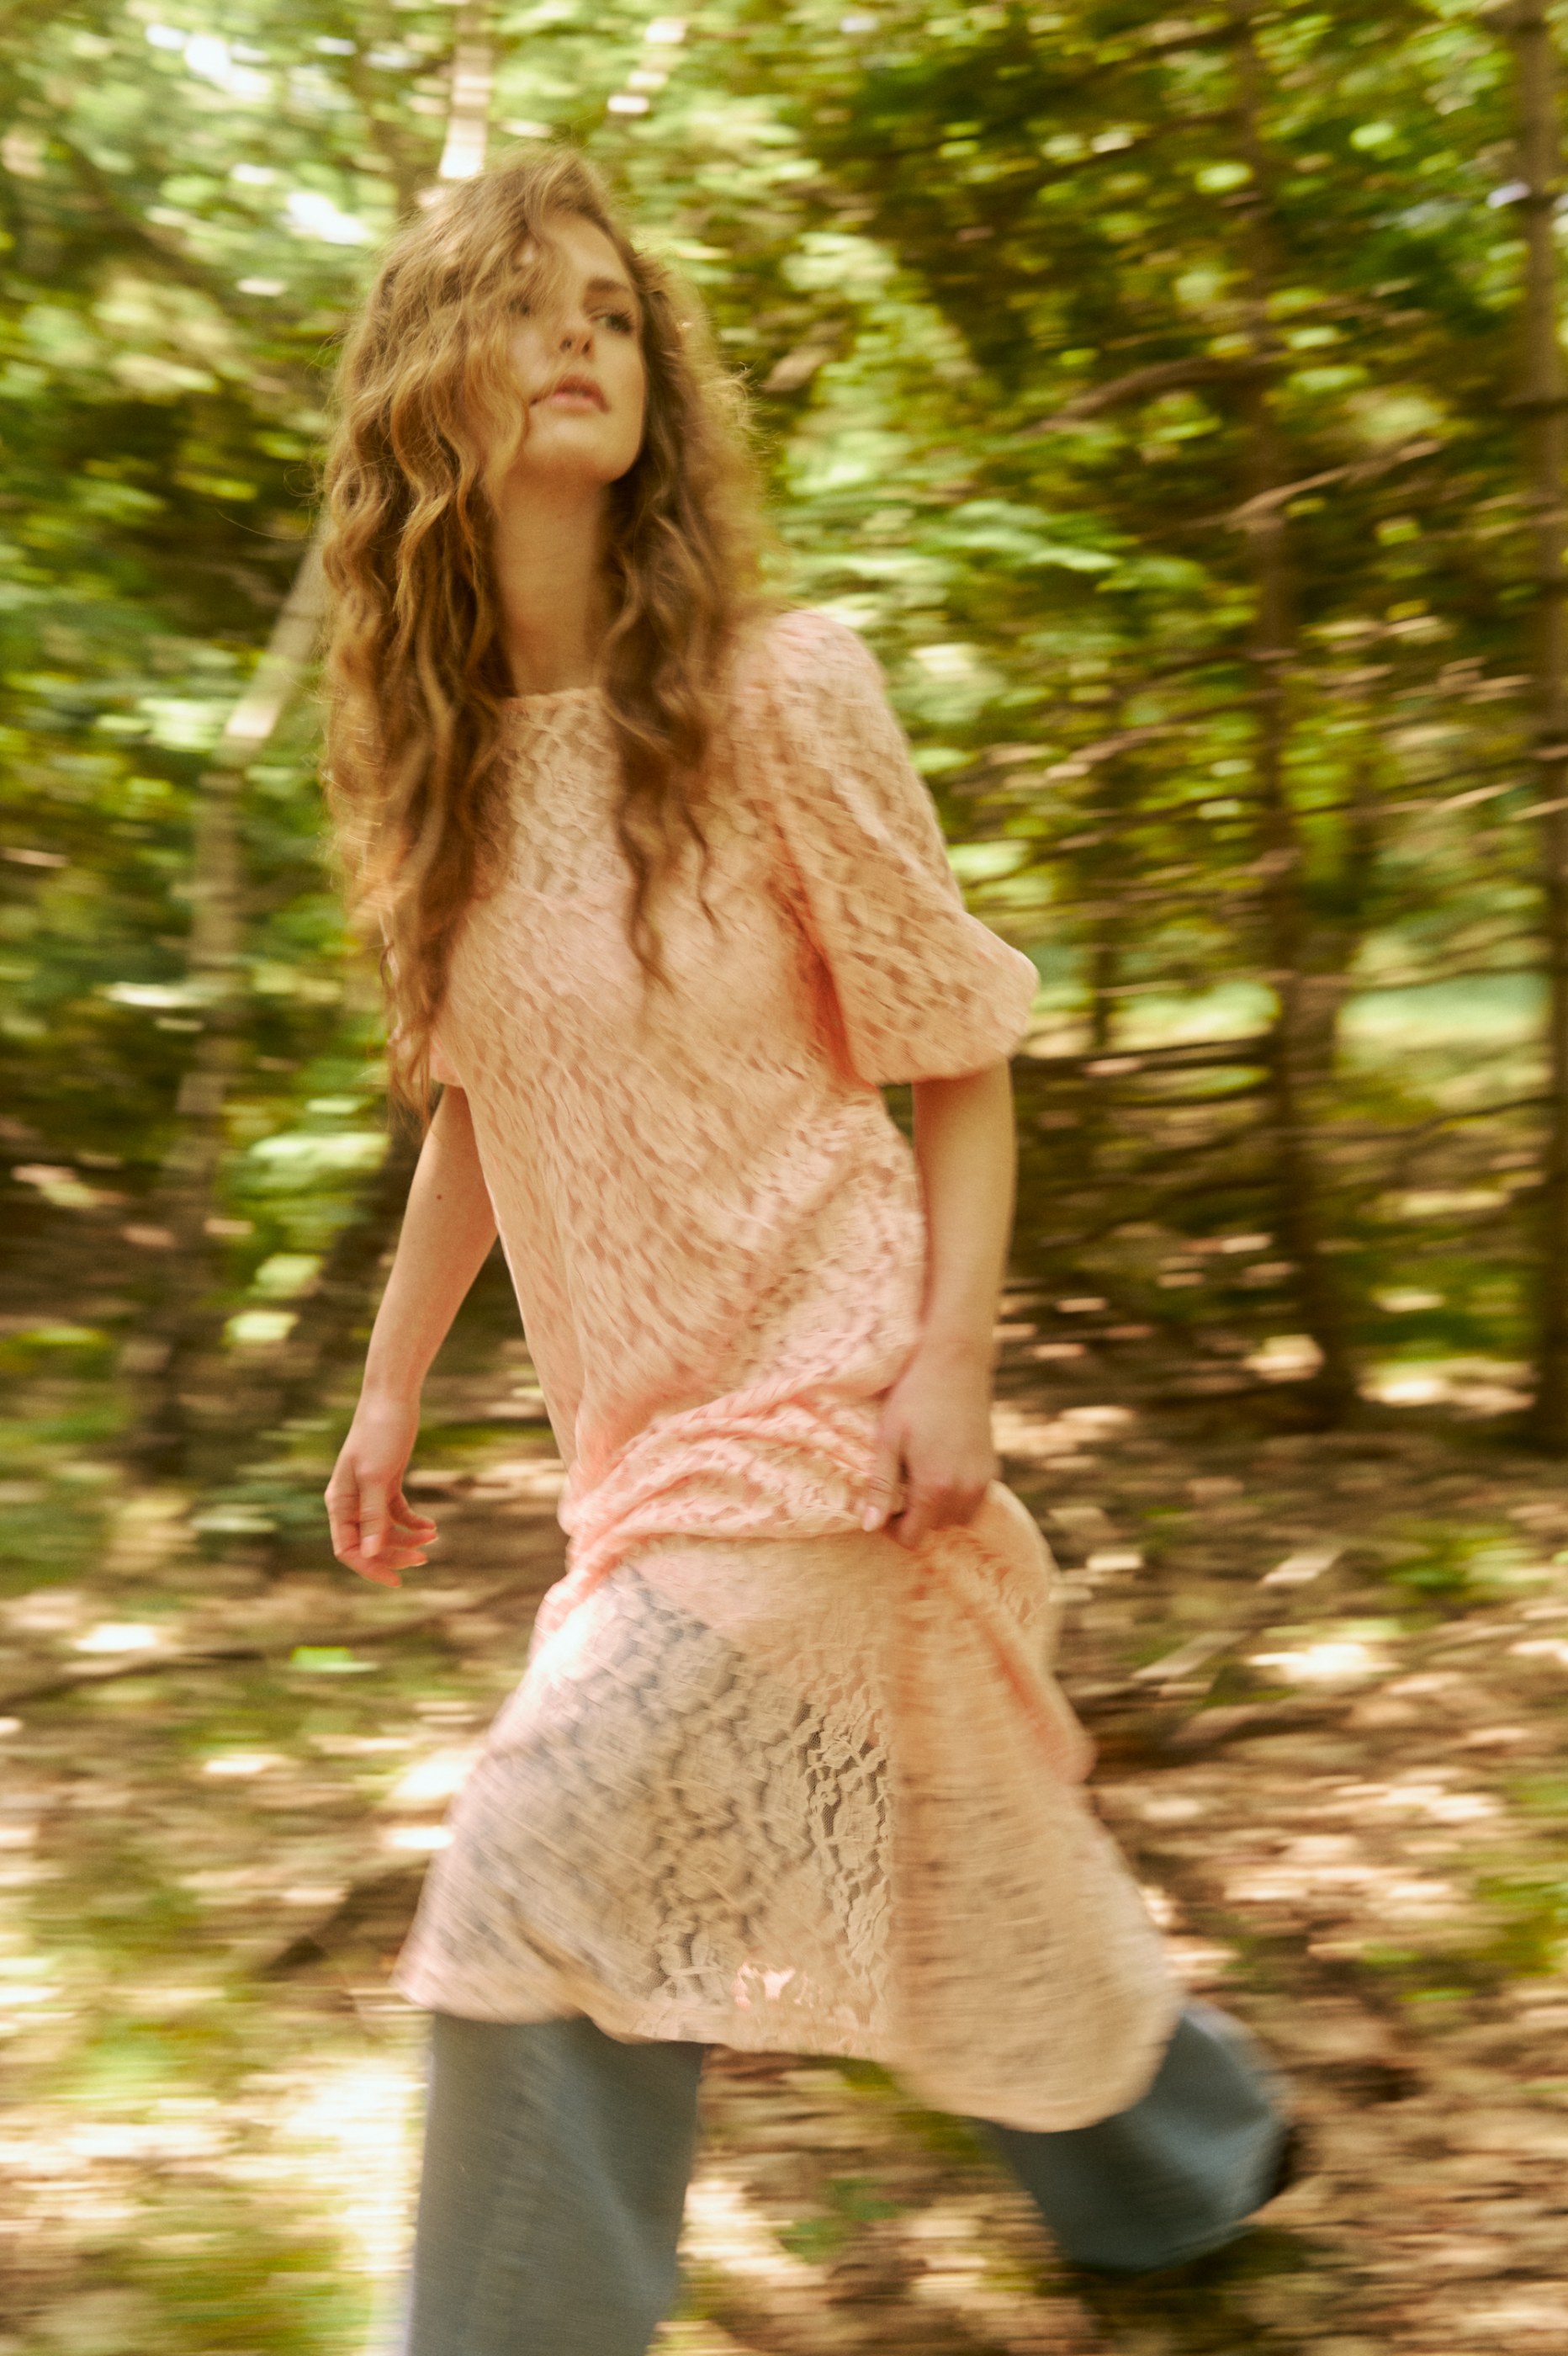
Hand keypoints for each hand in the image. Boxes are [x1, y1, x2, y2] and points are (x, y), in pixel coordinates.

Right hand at [325, 1391, 438, 1587]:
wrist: (392, 1400)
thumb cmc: (378, 1434)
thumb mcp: (376, 1476)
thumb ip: (373, 1516)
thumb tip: (372, 1554)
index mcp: (338, 1504)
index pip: (348, 1550)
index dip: (370, 1567)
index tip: (397, 1580)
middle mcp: (350, 1503)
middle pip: (369, 1545)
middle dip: (395, 1554)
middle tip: (424, 1558)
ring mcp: (368, 1495)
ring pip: (385, 1532)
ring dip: (408, 1539)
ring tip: (432, 1537)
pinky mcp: (386, 1485)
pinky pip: (398, 1515)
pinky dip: (414, 1522)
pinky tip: (431, 1526)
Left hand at [864, 1337, 996, 1549]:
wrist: (956, 1365)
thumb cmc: (914, 1398)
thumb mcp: (888, 1440)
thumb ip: (880, 1487)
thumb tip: (870, 1527)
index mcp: (934, 1486)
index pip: (914, 1537)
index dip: (892, 1530)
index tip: (882, 1507)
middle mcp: (964, 1490)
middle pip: (936, 1528)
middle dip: (915, 1518)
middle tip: (898, 1488)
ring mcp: (983, 1480)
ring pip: (958, 1518)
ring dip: (938, 1510)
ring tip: (919, 1480)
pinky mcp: (992, 1468)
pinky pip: (974, 1500)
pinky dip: (957, 1496)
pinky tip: (941, 1469)